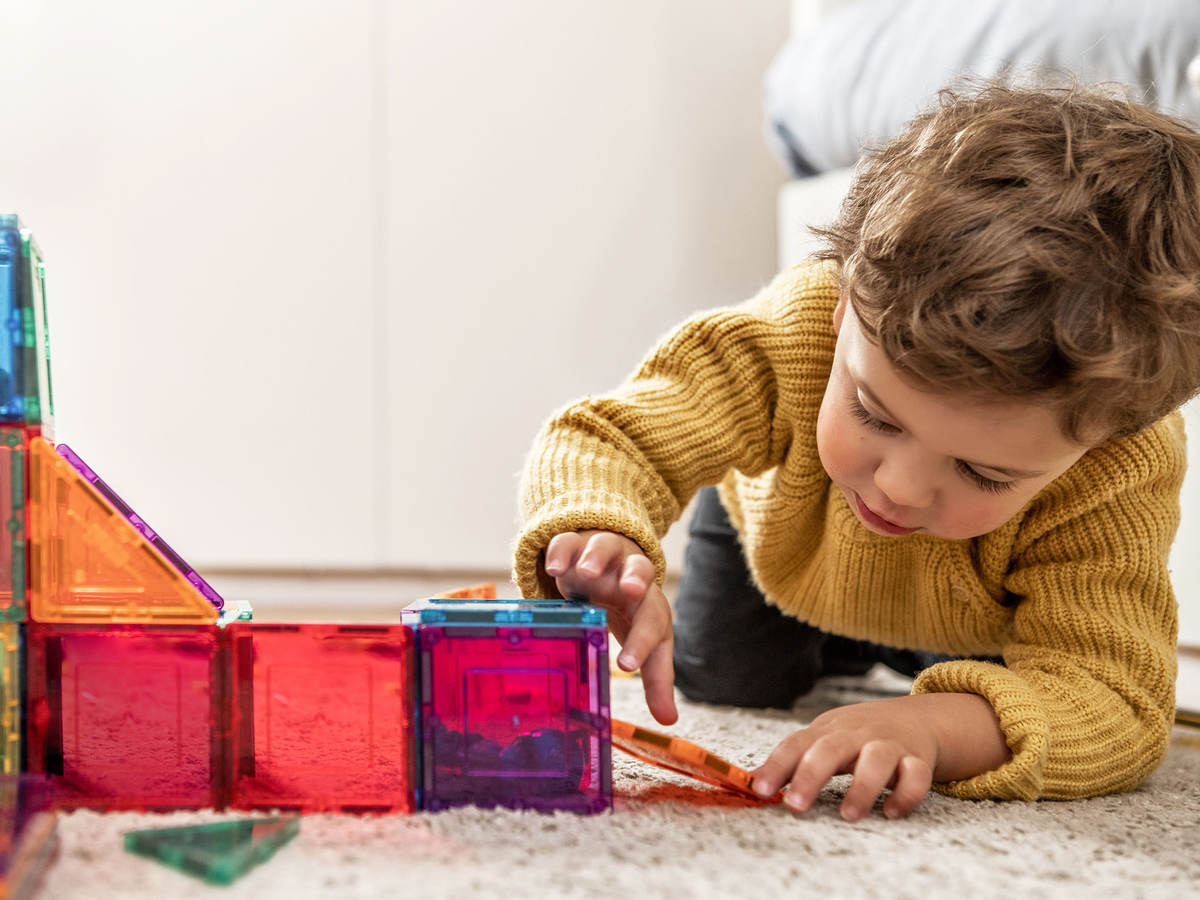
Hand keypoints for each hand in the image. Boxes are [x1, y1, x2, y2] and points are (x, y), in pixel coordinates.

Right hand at [543, 530, 677, 725]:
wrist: (610, 560)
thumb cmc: (629, 607)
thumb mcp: (644, 638)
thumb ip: (655, 676)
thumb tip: (668, 720)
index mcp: (649, 602)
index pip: (652, 621)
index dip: (642, 642)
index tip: (626, 664)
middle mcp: (630, 574)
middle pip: (641, 568)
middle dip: (636, 577)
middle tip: (630, 589)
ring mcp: (603, 555)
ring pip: (605, 548)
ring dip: (596, 558)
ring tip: (585, 573)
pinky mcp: (574, 544)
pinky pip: (569, 541)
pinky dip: (562, 551)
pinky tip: (553, 566)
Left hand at [750, 693, 1007, 820]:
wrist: (914, 717)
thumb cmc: (857, 735)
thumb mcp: (823, 740)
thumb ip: (792, 760)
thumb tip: (751, 781)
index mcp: (827, 731)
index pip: (795, 744)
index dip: (775, 766)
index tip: (759, 790)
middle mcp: (855, 734)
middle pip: (831, 749)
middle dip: (811, 776)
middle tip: (795, 806)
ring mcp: (888, 744)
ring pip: (877, 759)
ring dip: (863, 787)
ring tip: (849, 814)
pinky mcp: (917, 759)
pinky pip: (916, 775)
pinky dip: (906, 795)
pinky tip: (891, 813)